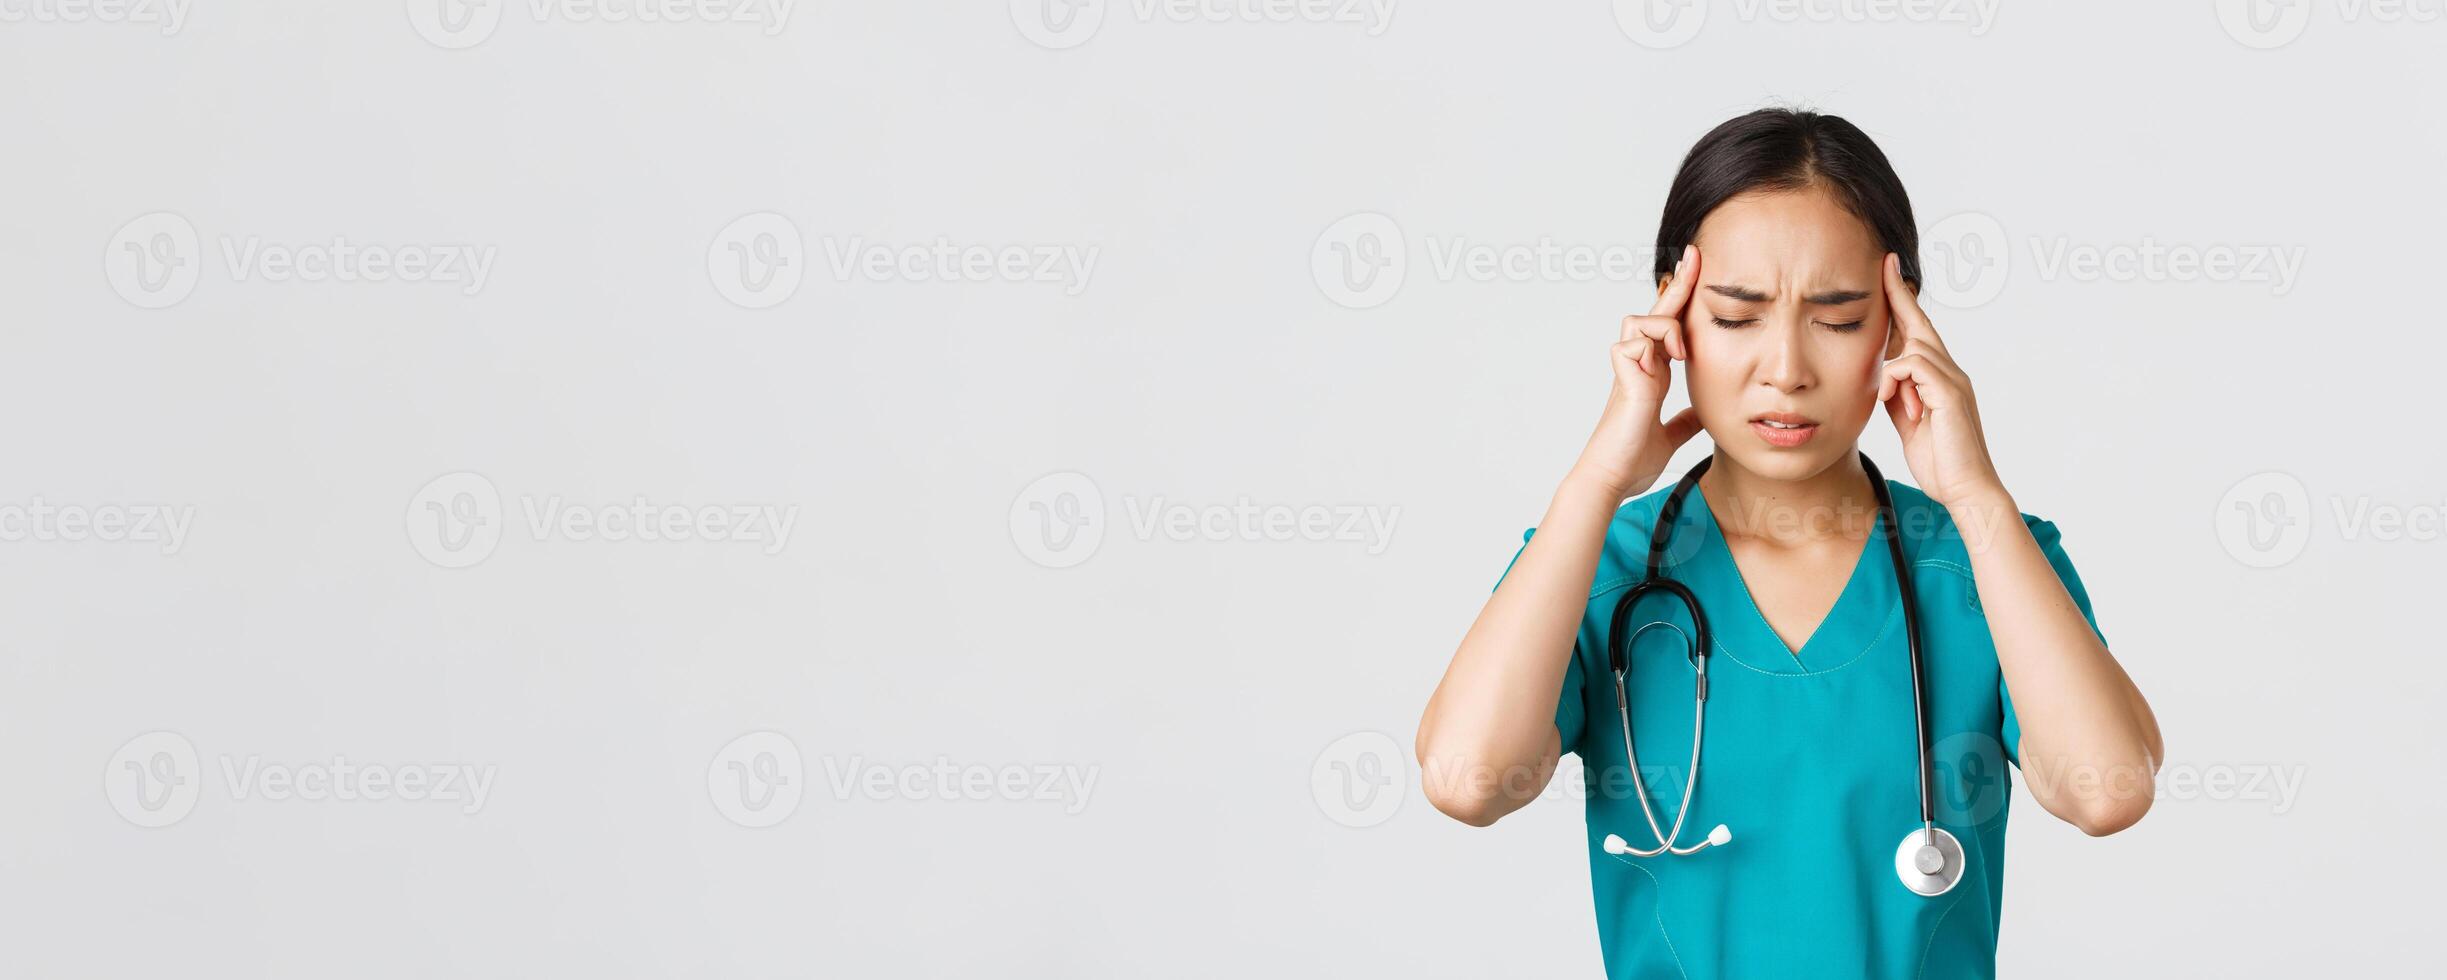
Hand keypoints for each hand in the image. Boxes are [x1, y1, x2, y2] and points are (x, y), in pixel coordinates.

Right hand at [1572, 245, 1705, 496]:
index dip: (1682, 303)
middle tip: (1695, 255)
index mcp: (1651, 376)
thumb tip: (1704, 413)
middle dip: (1678, 283)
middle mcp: (1638, 366)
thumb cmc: (1632, 460)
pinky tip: (1671, 364)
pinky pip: (1635, 342)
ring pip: (1638, 319)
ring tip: (1684, 353)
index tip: (1699, 274)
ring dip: (1666, 325)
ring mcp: (1628, 370)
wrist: (1612, 479)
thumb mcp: (1672, 435)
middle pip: (1655, 312)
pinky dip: (1656, 345)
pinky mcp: (1623, 377)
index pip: (1669, 330)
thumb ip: (1685, 420)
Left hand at [1876, 252, 2005, 508]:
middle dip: (1899, 296)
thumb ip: (1898, 395)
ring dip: (1891, 372)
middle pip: (1921, 326)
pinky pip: (1913, 366)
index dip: (1902, 303)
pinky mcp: (1951, 394)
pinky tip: (1892, 403)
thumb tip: (1882, 376)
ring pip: (1913, 348)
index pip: (1919, 334)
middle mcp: (1951, 373)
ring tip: (1888, 403)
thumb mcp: (1908, 421)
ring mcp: (1954, 381)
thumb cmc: (1939, 461)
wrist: (1965, 490)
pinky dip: (1895, 381)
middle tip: (1884, 266)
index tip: (1888, 274)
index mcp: (1939, 379)